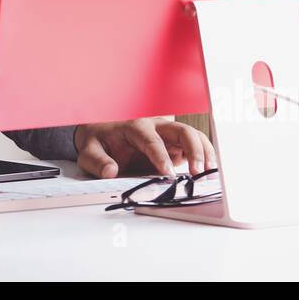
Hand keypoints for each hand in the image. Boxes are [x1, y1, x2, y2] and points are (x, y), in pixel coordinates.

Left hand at [73, 118, 216, 178]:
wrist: (103, 131)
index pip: (151, 139)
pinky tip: (209, 172)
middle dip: (193, 149)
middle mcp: (155, 127)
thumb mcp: (89, 150)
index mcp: (135, 126)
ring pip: (192, 136)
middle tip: (197, 172)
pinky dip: (204, 157)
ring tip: (209, 174)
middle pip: (181, 130)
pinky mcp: (174, 145)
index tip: (167, 173)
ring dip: (204, 153)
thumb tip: (110, 171)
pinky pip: (194, 147)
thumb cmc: (99, 140)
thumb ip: (97, 161)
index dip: (161, 156)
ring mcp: (167, 134)